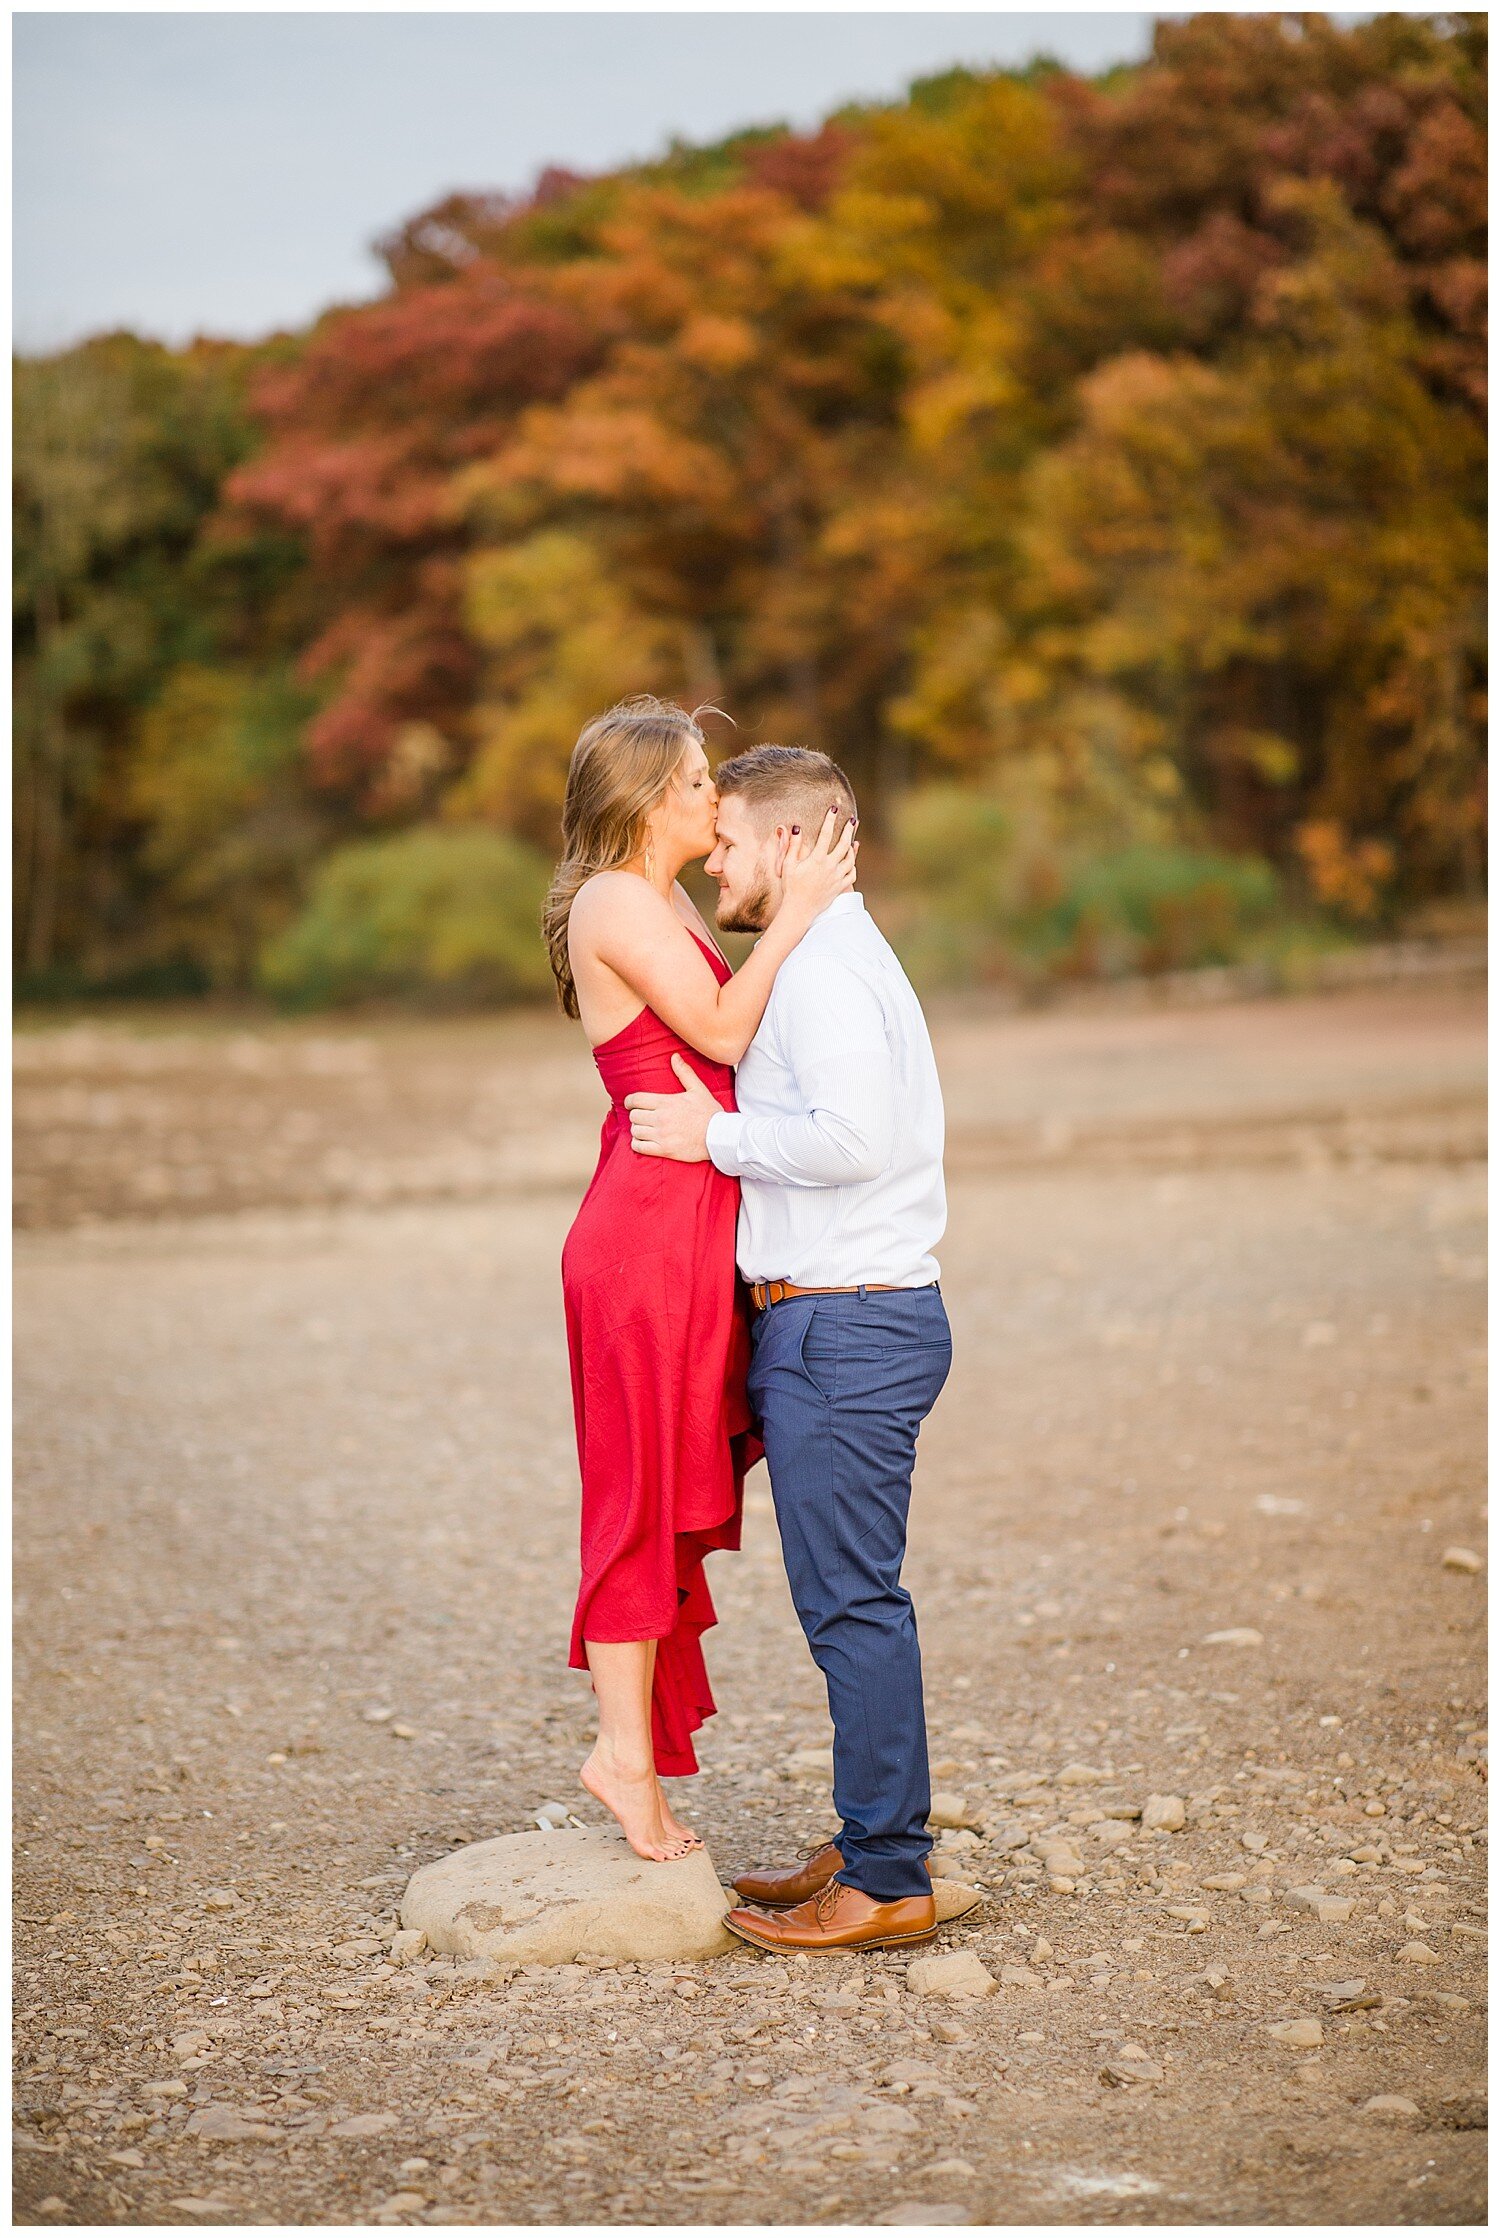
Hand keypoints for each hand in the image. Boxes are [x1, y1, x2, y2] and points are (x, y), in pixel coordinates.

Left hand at [625, 1053, 717, 1161]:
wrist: (719, 1137)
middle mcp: (661, 1118)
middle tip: (641, 1116)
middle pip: (634, 1115)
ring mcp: (662, 1135)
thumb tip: (674, 1057)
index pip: (636, 1099)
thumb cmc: (710, 1113)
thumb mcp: (698, 1089)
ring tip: (643, 1128)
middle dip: (635, 1115)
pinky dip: (637, 1144)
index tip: (630, 1103)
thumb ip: (684, 1072)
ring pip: (635, 1131)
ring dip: (637, 1129)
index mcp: (666, 1102)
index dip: (629, 1101)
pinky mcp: (664, 1150)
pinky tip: (643, 1141)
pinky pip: (639, 1147)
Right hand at [778, 805, 857, 927]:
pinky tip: (851, 861)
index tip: (834, 809)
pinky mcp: (839, 887)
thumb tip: (796, 828)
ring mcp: (836, 877)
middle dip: (849, 830)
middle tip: (852, 821)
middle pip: (844, 844)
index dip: (830, 820)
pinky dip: (852, 865)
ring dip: (852, 848)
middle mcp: (830, 867)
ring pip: (850, 859)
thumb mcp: (788, 865)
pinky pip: (851, 874)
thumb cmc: (791, 887)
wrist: (799, 910)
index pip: (826, 834)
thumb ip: (793, 846)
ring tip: (853, 840)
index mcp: (817, 859)